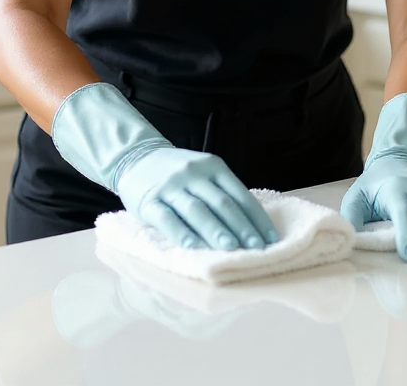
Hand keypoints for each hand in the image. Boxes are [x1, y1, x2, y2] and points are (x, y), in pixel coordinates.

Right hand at [52, 82, 278, 250]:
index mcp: (213, 166)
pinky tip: (195, 247)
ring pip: (197, 210)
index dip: (256, 218)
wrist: (136, 157)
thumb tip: (251, 226)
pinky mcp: (149, 201)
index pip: (240, 194)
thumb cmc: (178, 173)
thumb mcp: (204, 172)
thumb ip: (222, 192)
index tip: (271, 239)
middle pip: (221, 203)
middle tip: (256, 248)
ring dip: (215, 231)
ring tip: (231, 248)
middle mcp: (193, 174)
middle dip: (241, 227)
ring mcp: (170, 186)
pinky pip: (167, 219)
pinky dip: (182, 233)